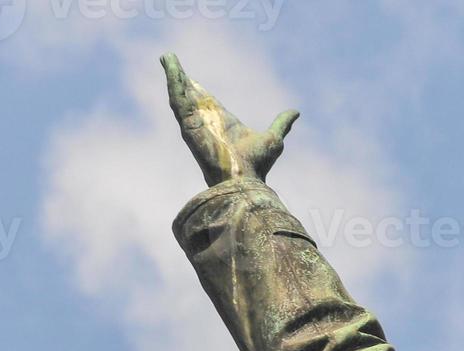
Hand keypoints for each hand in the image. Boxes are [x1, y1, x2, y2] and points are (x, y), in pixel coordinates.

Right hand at [161, 52, 298, 186]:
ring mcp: (195, 123)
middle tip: (170, 60)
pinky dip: (173, 82)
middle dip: (181, 79)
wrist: (245, 180)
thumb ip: (282, 123)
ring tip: (167, 57)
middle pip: (190, 96)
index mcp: (223, 123)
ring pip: (181, 95)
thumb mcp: (274, 139)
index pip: (207, 102)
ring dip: (173, 75)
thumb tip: (296, 112)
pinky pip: (178, 100)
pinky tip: (171, 66)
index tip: (191, 79)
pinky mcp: (188, 125)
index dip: (198, 90)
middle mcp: (207, 122)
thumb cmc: (257, 165)